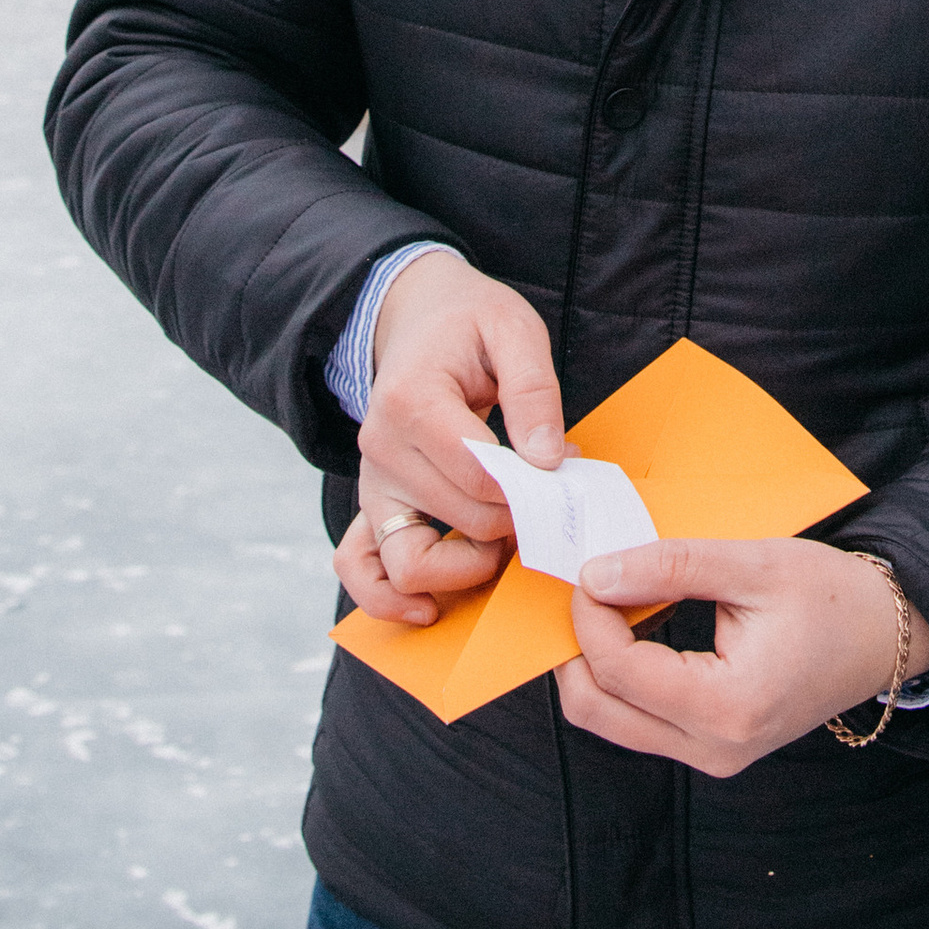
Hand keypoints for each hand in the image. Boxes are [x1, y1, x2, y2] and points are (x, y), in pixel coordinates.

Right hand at [332, 254, 565, 626]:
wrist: (416, 319)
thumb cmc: (469, 323)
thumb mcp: (513, 328)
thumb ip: (533, 390)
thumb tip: (546, 462)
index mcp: (412, 400)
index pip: (480, 472)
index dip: (532, 486)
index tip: (565, 469)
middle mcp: (381, 448)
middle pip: (462, 518)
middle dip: (518, 520)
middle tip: (550, 499)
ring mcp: (373, 483)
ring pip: (409, 562)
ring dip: (466, 569)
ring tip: (505, 548)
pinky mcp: (374, 506)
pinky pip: (363, 569)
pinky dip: (390, 599)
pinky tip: (433, 609)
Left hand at [558, 538, 928, 779]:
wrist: (885, 636)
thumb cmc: (832, 597)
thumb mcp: (753, 565)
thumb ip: (671, 567)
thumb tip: (596, 574)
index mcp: (729, 706)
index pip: (620, 669)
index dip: (589, 614)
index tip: (590, 566)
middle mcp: (714, 747)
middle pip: (597, 710)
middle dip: (576, 646)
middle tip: (586, 588)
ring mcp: (712, 756)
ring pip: (611, 721)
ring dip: (593, 663)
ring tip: (608, 603)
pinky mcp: (710, 748)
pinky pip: (638, 721)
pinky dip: (621, 677)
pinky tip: (632, 627)